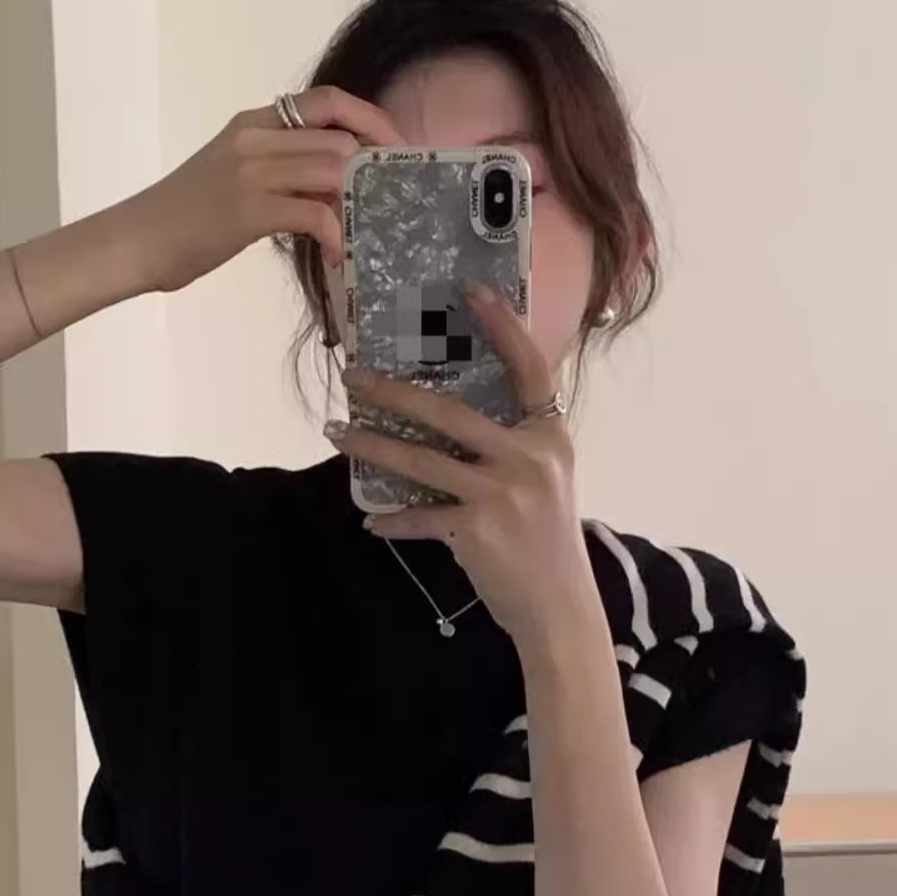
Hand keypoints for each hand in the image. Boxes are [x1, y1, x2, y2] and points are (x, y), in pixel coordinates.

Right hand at [132, 88, 400, 293]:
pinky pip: (314, 214)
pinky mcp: (249, 211)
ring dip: (354, 205)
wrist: (136, 240)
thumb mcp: (232, 176)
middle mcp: (255, 138)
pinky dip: (334, 235)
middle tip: (381, 206)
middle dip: (369, 172)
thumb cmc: (183, 219)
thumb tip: (331, 187)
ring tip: (356, 233)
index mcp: (253, 123)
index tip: (392, 145)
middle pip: (338, 138)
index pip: (326, 101)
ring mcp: (251, 172)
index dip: (368, 118)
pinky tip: (334, 255)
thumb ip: (280, 171)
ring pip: (332, 170)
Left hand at [327, 285, 600, 651]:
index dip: (503, 326)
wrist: (558, 605)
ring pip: (422, 460)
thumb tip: (455, 426)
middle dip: (393, 393)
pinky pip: (420, 516)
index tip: (472, 291)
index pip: (529, 368)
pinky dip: (394, 520)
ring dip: (373, 445)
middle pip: (450, 413)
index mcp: (548, 437)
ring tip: (338, 433)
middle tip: (353, 377)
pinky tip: (372, 520)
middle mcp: (527, 457)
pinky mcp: (476, 530)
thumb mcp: (545, 482)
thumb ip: (513, 447)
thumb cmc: (546, 543)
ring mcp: (501, 493)